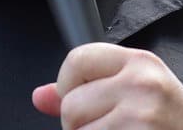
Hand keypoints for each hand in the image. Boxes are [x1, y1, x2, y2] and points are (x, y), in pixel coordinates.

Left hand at [32, 43, 182, 129]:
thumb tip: (40, 96)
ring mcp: (140, 117)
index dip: (68, 86)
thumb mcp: (140, 97)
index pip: (77, 58)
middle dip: (80, 126)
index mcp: (141, 63)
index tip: (83, 101)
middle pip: (71, 105)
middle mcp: (142, 84)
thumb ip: (90, 91)